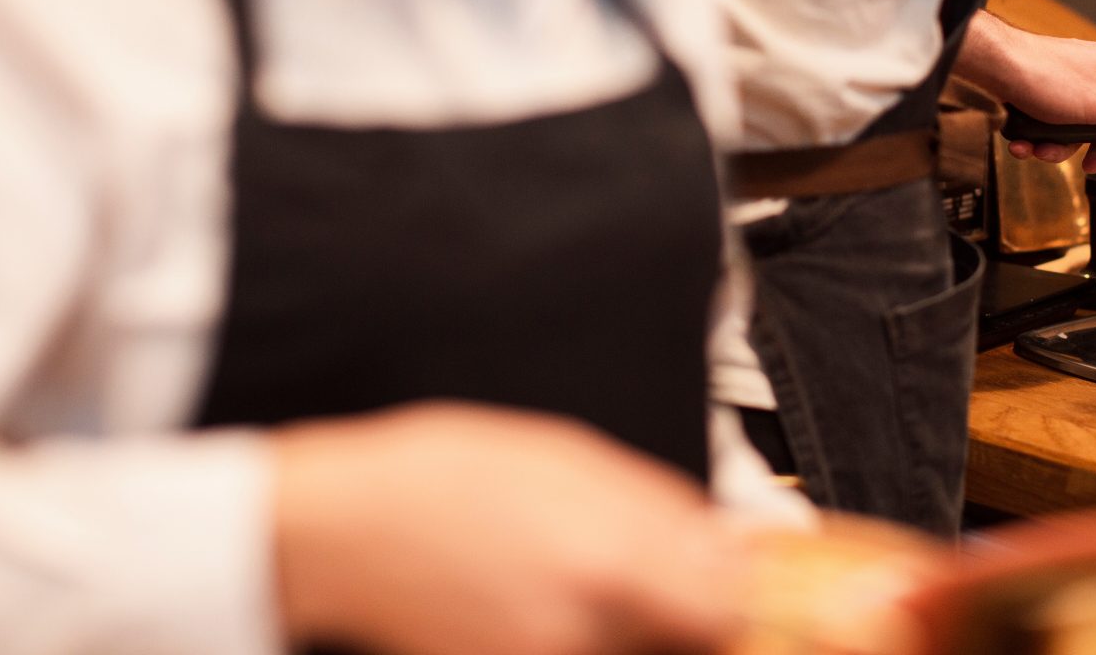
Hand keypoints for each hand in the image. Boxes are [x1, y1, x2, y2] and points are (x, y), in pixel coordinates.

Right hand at [272, 403, 742, 654]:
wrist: (346, 531)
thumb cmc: (448, 477)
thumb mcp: (574, 460)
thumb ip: (667, 513)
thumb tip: (740, 545)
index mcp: (611, 564)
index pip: (732, 611)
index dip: (749, 592)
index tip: (743, 571)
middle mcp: (588, 632)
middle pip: (695, 641)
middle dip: (701, 607)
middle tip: (685, 574)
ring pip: (647, 649)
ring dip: (654, 621)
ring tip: (611, 578)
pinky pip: (596, 654)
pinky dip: (605, 634)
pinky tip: (573, 601)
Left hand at [954, 12, 1095, 171]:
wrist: (993, 66)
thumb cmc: (1042, 73)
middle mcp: (1091, 73)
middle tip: (1090, 162)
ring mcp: (1064, 83)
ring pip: (1075, 126)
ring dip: (1058, 146)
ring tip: (1042, 150)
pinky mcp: (1039, 93)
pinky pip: (1049, 124)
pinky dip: (1036, 139)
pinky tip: (1024, 144)